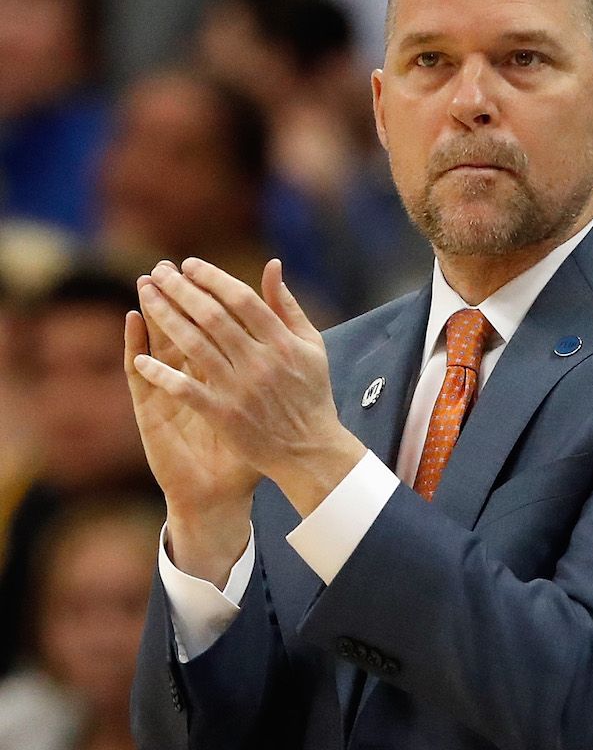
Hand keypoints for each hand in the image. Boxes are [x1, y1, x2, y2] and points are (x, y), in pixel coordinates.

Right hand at [126, 263, 259, 585]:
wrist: (225, 494)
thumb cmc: (251, 447)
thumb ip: (276, 370)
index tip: (202, 270)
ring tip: (145, 285)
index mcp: (220, 373)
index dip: (209, 299)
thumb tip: (292, 339)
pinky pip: (143, 380)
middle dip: (175, 298)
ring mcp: (170, 396)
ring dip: (153, 316)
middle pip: (182, 329)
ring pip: (159, 348)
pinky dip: (137, 351)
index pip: (213, 328)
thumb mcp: (269, 402)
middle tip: (164, 267)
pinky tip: (132, 326)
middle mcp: (193, 379)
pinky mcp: (154, 414)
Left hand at [130, 258, 365, 517]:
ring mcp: (240, 389)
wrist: (310, 450)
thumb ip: (287, 305)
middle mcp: (260, 361)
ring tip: (145, 296)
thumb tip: (272, 265)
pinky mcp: (224, 415)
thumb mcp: (311, 345)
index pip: (242, 298)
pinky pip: (185, 389)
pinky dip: (162, 373)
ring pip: (194, 345)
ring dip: (165, 318)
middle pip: (212, 316)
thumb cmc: (311, 393)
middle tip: (158, 272)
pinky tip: (141, 358)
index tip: (188, 265)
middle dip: (181, 290)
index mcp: (283, 342)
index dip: (212, 278)